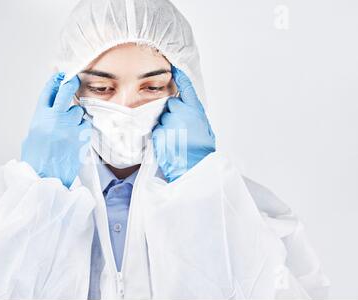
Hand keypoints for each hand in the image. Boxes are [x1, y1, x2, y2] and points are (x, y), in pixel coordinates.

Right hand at [21, 72, 90, 187]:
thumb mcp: (31, 138)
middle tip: (74, 80)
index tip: (60, 75)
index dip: (55, 80)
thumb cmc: (36, 162)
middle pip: (67, 91)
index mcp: (39, 117)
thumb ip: (40, 123)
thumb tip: (48, 114)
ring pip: (78, 111)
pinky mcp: (81, 137)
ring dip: (76, 115)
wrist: (46, 178)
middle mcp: (55, 118)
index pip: (48, 91)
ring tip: (70, 128)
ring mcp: (70, 127)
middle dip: (71, 83)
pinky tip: (76, 136)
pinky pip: (85, 125)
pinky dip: (83, 128)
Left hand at [152, 66, 215, 182]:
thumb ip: (194, 116)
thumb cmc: (201, 152)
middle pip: (170, 105)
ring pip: (162, 119)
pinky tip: (169, 145)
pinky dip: (160, 137)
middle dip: (172, 114)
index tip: (174, 68)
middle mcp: (182, 113)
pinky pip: (156, 130)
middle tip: (180, 130)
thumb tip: (187, 110)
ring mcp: (170, 122)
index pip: (187, 88)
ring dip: (166, 127)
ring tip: (175, 140)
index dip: (180, 77)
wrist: (194, 169)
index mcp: (196, 111)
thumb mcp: (205, 129)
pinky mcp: (159, 133)